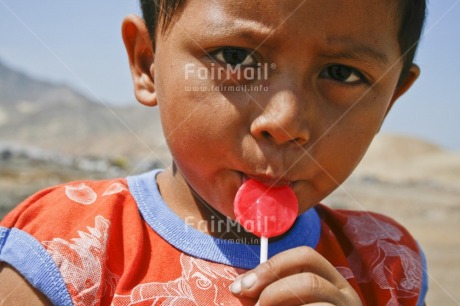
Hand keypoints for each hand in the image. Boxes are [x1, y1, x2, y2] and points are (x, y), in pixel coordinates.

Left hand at [230, 246, 361, 305]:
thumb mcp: (288, 305)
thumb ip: (268, 296)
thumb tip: (239, 288)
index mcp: (331, 282)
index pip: (305, 256)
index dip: (271, 266)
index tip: (242, 286)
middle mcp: (346, 296)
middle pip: (309, 279)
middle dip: (272, 290)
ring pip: (314, 298)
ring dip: (278, 302)